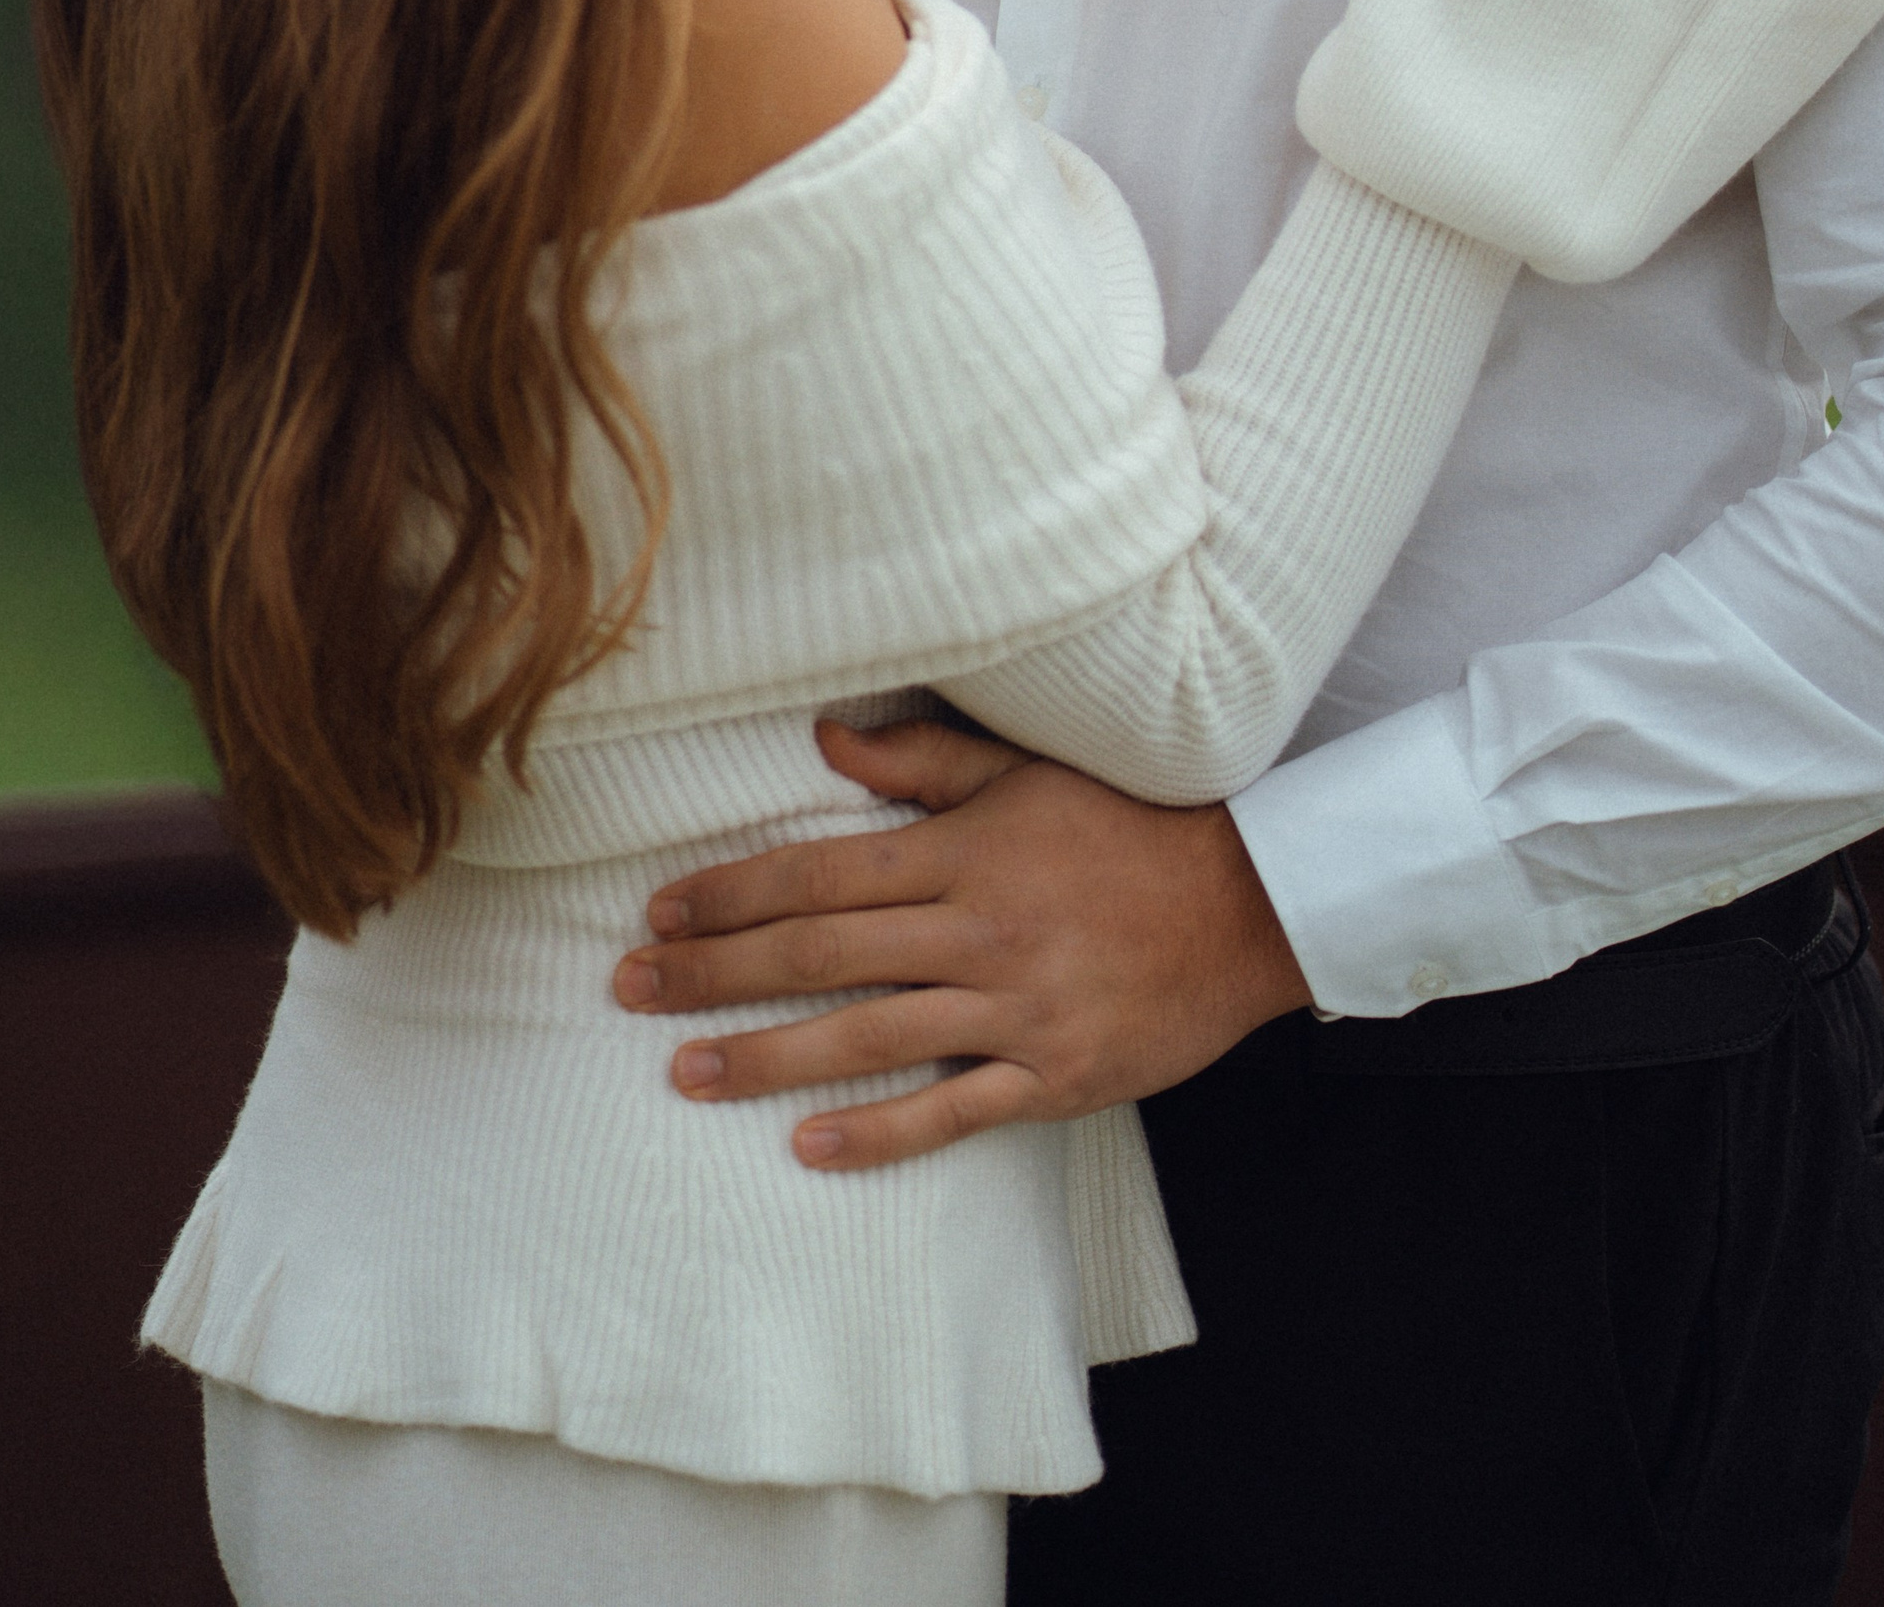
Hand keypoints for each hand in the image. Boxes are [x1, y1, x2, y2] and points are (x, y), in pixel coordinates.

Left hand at [612, 718, 1309, 1170]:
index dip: (731, 892)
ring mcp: (1013, 1010)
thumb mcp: (1028, 769)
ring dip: (766, 1056)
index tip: (662, 909)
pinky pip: (951, 1111)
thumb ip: (921, 759)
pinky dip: (878, 1133)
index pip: (817, 873)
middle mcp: (976, 931)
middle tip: (631, 986)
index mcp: (962, 852)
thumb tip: (821, 738)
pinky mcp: (1052, 1076)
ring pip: (866, 1036)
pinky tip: (807, 1146)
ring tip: (684, 1072)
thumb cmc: (1131, 825)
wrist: (1252, 905)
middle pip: (818, 953)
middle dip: (714, 971)